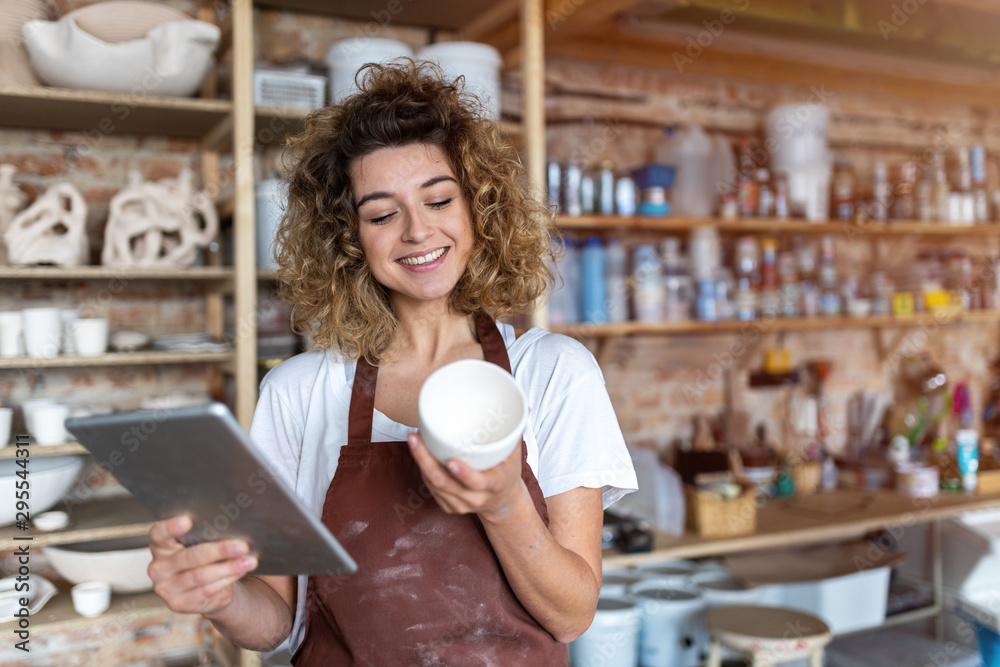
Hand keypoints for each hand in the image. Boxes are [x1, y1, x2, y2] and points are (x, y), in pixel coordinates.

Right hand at [147, 515, 257, 616]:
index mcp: (160, 545)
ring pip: (201, 575)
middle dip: (219, 551)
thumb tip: (233, 527)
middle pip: (190, 556)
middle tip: (242, 546)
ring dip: (229, 568)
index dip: (171, 526)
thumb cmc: (202, 557)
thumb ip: (205, 535)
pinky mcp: (178, 603)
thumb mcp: (199, 543)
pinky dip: (227, 579)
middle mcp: (158, 567)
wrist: (203, 589)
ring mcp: (165, 588)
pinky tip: (241, 572)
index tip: (188, 520)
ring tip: (249, 561)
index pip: (159, 533)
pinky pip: (206, 590)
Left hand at [407, 432, 526, 520]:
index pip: (478, 482)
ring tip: (413, 439)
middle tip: (415, 437)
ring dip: (420, 462)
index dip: (464, 474)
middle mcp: (476, 498)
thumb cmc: (507, 472)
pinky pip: (431, 489)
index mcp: (495, 485)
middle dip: (426, 460)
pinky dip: (423, 471)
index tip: (451, 461)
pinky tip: (418, 453)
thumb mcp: (515, 455)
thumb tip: (524, 406)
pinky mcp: (449, 507)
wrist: (502, 502)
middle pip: (445, 483)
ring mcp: (461, 505)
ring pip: (434, 485)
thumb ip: (516, 431)